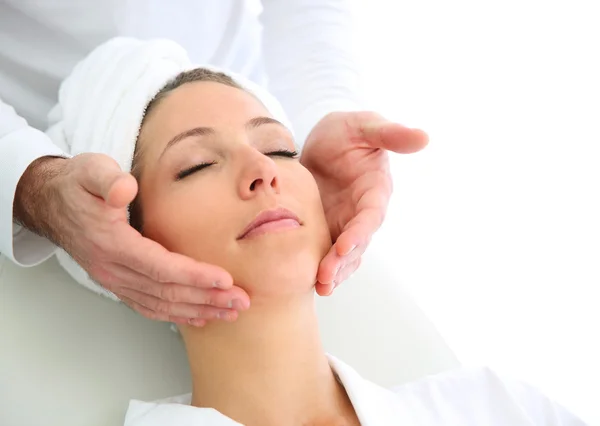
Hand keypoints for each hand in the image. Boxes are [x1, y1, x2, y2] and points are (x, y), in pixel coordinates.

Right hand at [14, 154, 249, 325]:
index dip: (194, 276)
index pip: (160, 267)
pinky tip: (199, 317)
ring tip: (230, 313)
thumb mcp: (90, 170)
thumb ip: (107, 179)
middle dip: (207, 298)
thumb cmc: (78, 185)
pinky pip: (149, 306)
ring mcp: (115, 280)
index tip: (225, 280)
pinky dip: (176, 315)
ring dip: (198, 311)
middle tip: (241, 302)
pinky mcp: (119, 283)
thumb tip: (124, 189)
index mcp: (112, 244)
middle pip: (166, 292)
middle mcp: (113, 269)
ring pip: (161, 304)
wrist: (52, 203)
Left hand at [300, 111, 428, 295]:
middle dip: (343, 261)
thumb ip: (390, 134)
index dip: (360, 231)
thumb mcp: (365, 126)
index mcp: (375, 190)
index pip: (371, 215)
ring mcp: (345, 223)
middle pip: (357, 242)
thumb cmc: (346, 131)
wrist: (321, 142)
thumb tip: (424, 137)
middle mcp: (363, 212)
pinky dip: (322, 267)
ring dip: (335, 271)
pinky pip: (327, 252)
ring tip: (322, 287)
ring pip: (345, 254)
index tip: (345, 245)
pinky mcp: (328, 228)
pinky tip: (312, 283)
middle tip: (326, 277)